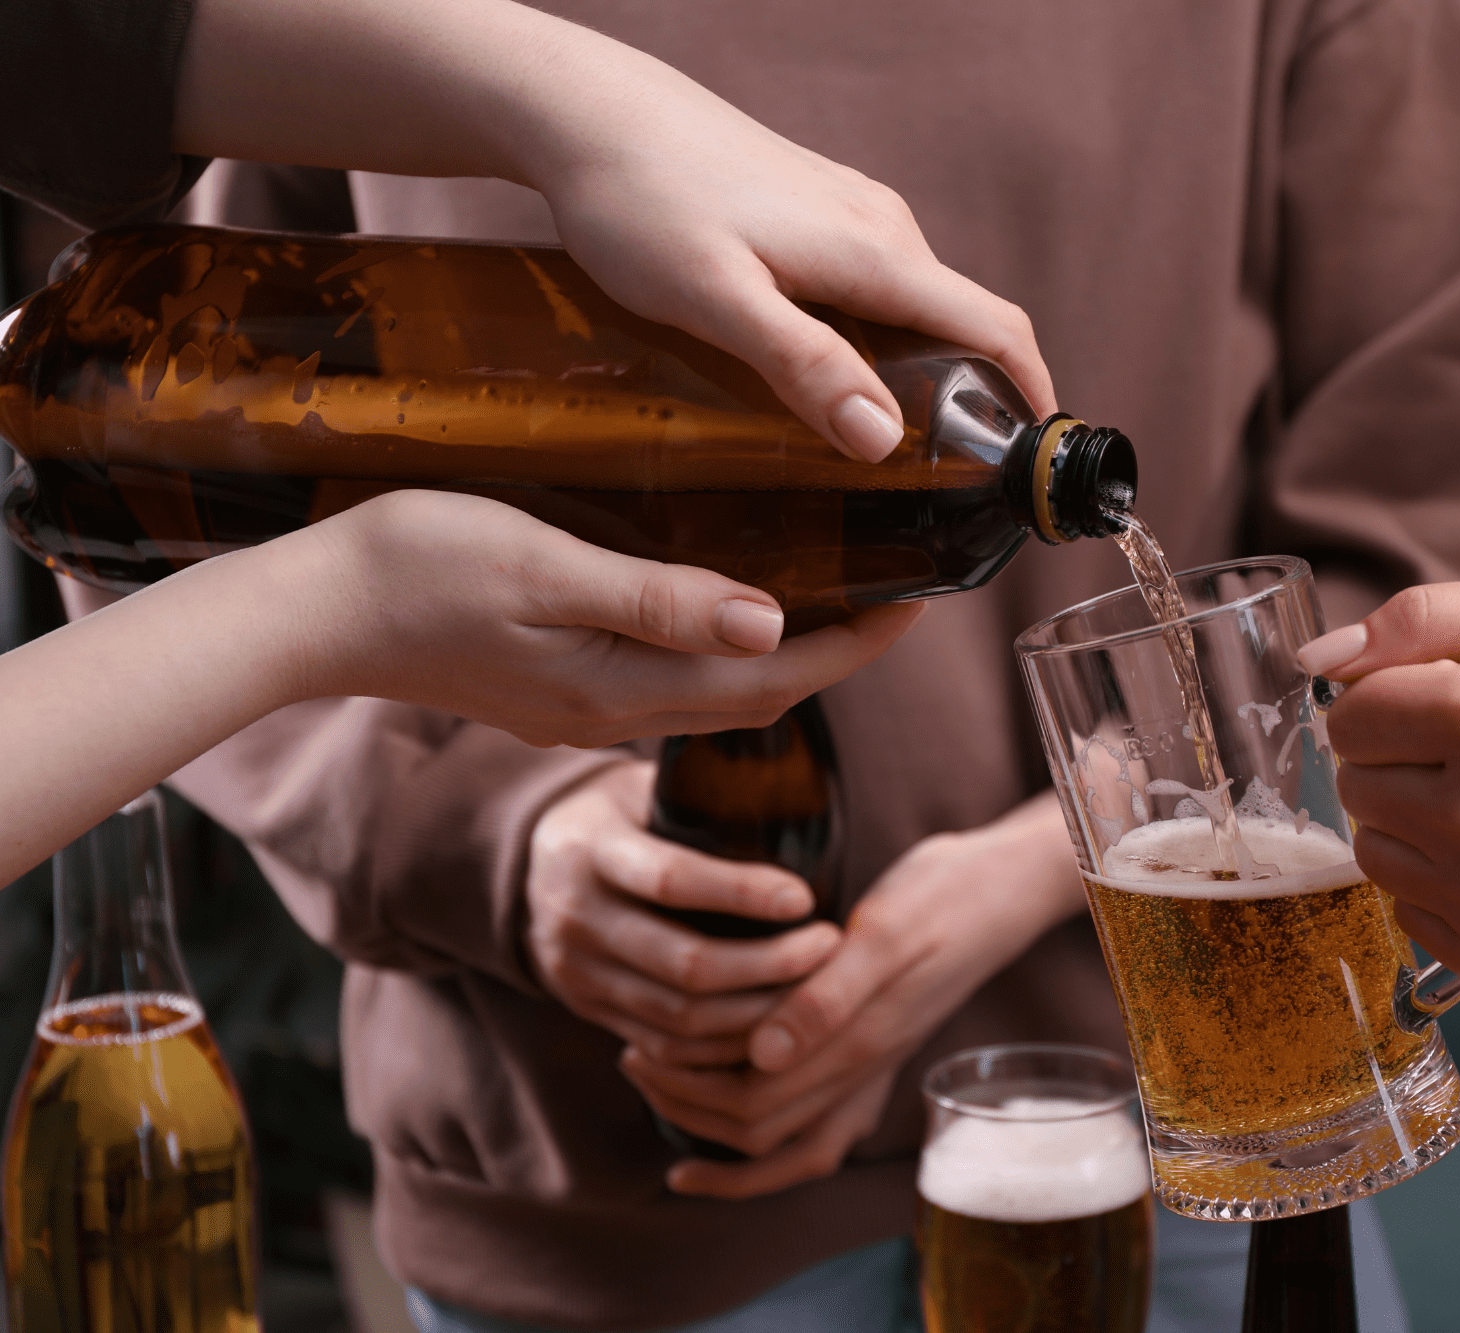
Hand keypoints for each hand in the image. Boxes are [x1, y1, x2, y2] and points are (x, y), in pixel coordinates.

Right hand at [295, 490, 922, 748]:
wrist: (310, 614)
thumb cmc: (415, 570)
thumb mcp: (544, 567)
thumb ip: (658, 598)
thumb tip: (772, 620)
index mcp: (622, 688)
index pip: (775, 678)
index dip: (855, 648)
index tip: (919, 606)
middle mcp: (613, 713)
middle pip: (759, 698)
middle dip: (838, 658)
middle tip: (897, 601)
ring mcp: (581, 710)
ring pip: (715, 697)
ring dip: (785, 661)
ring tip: (837, 603)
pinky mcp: (554, 693)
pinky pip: (669, 687)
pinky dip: (723, 657)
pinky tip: (731, 614)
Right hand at [525, 763, 842, 1063]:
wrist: (530, 862)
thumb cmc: (620, 814)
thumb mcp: (643, 786)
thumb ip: (702, 791)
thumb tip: (791, 782)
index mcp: (591, 847)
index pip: (671, 879)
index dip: (743, 893)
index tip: (805, 898)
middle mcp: (577, 916)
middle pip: (684, 964)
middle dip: (769, 965)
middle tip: (828, 947)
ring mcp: (578, 972)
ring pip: (680, 1017)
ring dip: (758, 1012)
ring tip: (814, 988)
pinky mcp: (587, 1009)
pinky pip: (664, 1047)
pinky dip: (724, 1046)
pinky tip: (771, 1025)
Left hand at [531, 60, 1058, 460]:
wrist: (588, 113)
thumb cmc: (641, 201)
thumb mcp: (716, 298)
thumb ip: (803, 364)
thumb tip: (885, 439)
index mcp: (876, 253)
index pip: (997, 327)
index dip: (1034, 396)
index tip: (1038, 465)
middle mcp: (881, 227)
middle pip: (964, 323)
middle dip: (979, 399)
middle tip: (953, 482)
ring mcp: (849, 214)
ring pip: (915, 307)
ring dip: (923, 373)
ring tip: (890, 450)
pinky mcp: (814, 211)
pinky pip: (874, 287)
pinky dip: (879, 342)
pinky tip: (829, 379)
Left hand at [619, 794, 1083, 1198]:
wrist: (1006, 886)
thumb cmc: (946, 895)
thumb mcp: (885, 932)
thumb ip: (827, 996)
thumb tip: (762, 1054)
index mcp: (857, 1038)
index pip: (753, 1096)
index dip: (686, 1086)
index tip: (637, 1044)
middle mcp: (863, 1065)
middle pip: (757, 1123)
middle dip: (685, 1105)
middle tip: (632, 1058)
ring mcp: (873, 1063)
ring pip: (784, 1132)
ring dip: (715, 1118)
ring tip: (661, 1077)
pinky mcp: (876, 1046)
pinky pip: (818, 1122)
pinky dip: (768, 1131)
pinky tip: (734, 1099)